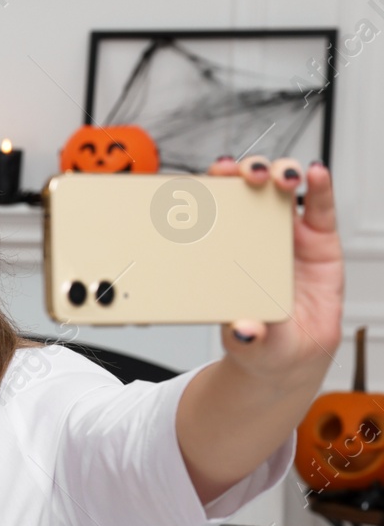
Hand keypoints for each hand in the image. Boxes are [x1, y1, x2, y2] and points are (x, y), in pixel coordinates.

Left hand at [207, 155, 341, 387]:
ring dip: (279, 172)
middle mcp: (253, 236)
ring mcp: (287, 234)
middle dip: (244, 172)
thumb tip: (245, 331)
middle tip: (242, 174)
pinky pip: (320, 206)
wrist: (293, 353)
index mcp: (224, 253)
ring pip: (281, 188)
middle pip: (247, 189)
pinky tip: (316, 174)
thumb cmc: (260, 338)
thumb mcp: (246, 340)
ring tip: (279, 177)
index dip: (208, 190)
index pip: (212, 211)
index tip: (204, 182)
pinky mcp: (319, 238)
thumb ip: (244, 335)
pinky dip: (320, 186)